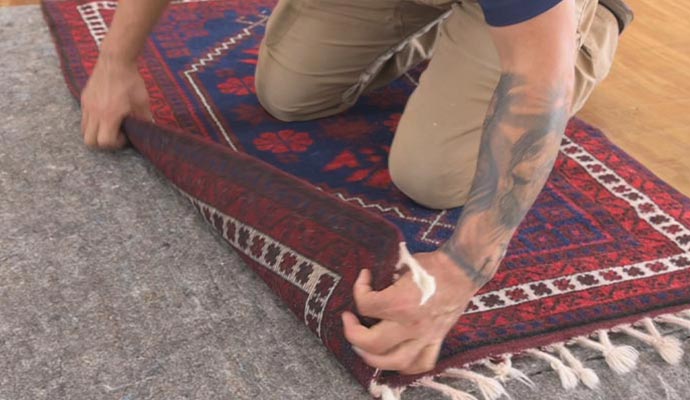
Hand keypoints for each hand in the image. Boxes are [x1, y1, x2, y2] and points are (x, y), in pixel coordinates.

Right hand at [80, 55, 151, 148]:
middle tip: (116, 134)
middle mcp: (94, 113)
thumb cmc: (131, 81)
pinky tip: (105, 114)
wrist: (115, 61)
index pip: (105, 142)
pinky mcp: (84, 99)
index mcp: (109, 115)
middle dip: (104, 142)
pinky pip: (84, 118)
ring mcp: (87, 106)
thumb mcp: (143, 102)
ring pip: (84, 131)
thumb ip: (144, 119)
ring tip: (110, 125)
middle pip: (90, 142)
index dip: (116, 143)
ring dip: (97, 133)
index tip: (125, 135)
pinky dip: (93, 122)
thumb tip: (146, 131)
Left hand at [342, 250, 479, 374]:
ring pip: (393, 362)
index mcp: (399, 302)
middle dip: (353, 333)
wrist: (463, 269)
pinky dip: (405, 365)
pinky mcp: (436, 340)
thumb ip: (385, 279)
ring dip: (373, 357)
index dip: (358, 288)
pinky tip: (395, 357)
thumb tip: (372, 284)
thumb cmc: (433, 264)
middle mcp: (410, 324)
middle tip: (350, 321)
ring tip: (364, 347)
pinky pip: (421, 363)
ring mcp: (424, 336)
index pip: (365, 304)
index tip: (364, 277)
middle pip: (370, 343)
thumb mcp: (403, 265)